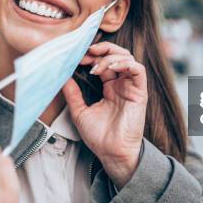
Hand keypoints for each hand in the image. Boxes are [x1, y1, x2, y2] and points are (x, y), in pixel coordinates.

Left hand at [62, 42, 147, 188]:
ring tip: (96, 66)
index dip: (91, 56)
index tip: (77, 57)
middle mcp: (121, 84)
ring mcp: (131, 87)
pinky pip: (138, 70)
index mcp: (110, 87)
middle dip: (102, 49)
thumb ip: (73, 93)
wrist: (112, 153)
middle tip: (86, 53)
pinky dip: (125, 63)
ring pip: (127, 58)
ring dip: (110, 56)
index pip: (103, 62)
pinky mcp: (140, 92)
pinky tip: (110, 68)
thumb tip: (62, 77)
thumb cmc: (99, 136)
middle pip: (117, 54)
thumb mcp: (79, 111)